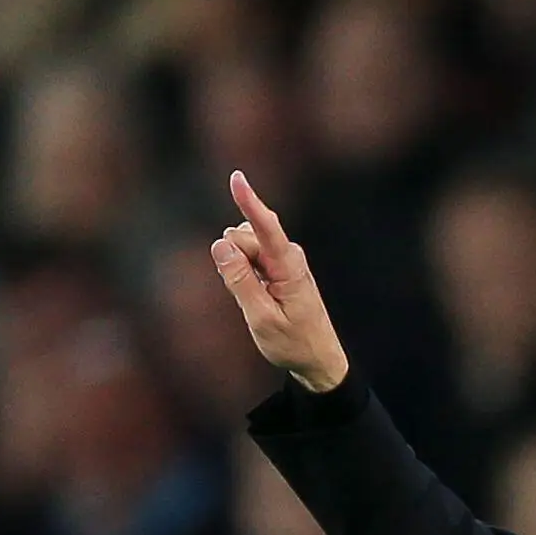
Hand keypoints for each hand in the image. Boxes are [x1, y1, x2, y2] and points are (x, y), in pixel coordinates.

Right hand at [212, 170, 350, 393]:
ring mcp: (281, 257)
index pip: (265, 227)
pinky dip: (241, 270)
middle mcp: (286, 254)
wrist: (316, 357)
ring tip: (254, 297)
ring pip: (240, 245)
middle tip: (248, 297)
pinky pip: (245, 255)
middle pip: (240, 237)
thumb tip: (219, 245)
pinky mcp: (275, 264)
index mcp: (288, 266)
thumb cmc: (292, 342)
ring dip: (236, 266)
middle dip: (231, 258)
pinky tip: (254, 292)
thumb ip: (238, 281)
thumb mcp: (261, 318)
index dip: (249, 201)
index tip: (236, 177)